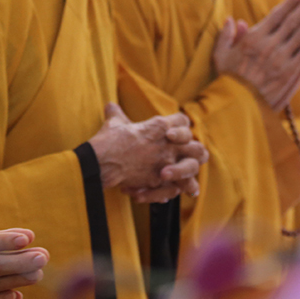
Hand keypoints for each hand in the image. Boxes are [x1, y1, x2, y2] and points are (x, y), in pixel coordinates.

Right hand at [87, 104, 207, 199]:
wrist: (102, 161)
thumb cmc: (108, 139)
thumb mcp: (114, 122)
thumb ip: (117, 114)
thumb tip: (110, 105)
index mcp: (159, 126)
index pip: (182, 120)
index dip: (180, 126)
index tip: (173, 133)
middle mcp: (168, 144)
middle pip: (196, 146)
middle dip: (194, 151)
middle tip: (186, 156)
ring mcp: (166, 163)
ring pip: (193, 167)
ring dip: (189, 174)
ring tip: (187, 182)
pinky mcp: (159, 180)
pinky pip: (176, 187)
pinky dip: (174, 191)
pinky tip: (171, 192)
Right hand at [214, 0, 299, 110]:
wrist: (238, 104)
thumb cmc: (227, 79)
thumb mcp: (220, 55)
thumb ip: (226, 36)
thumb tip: (232, 20)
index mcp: (253, 38)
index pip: (275, 16)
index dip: (289, 3)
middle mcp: (270, 45)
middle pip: (292, 21)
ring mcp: (281, 59)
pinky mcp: (290, 72)